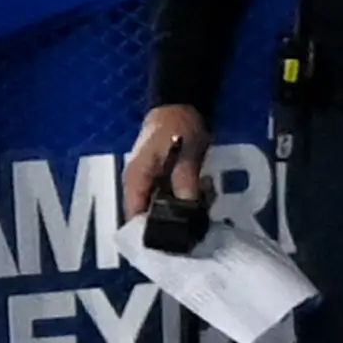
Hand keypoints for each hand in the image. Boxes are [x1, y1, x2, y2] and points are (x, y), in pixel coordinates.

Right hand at [122, 105, 210, 220]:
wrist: (182, 104)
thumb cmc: (176, 126)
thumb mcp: (184, 154)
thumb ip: (185, 182)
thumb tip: (189, 211)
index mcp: (136, 179)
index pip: (134, 216)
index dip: (150, 231)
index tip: (175, 238)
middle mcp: (141, 186)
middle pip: (154, 216)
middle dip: (178, 218)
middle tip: (201, 211)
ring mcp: (155, 183)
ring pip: (169, 208)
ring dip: (190, 206)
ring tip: (208, 194)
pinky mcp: (168, 180)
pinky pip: (178, 197)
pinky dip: (193, 196)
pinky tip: (207, 187)